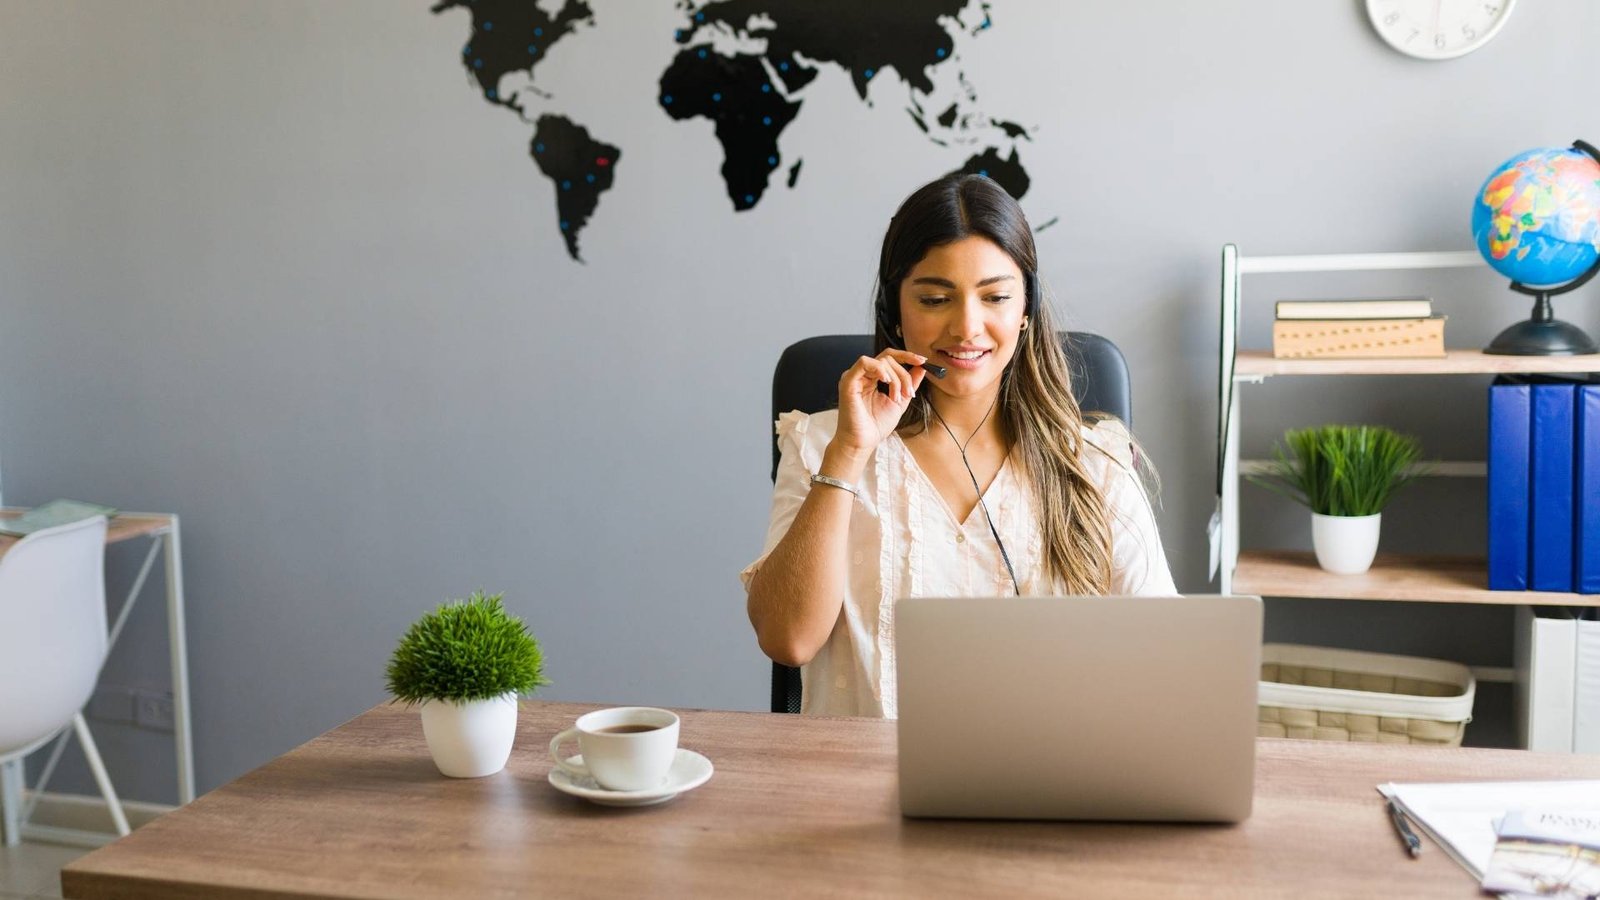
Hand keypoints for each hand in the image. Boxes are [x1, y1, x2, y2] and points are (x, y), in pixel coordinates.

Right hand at [828, 349, 927, 465]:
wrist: (863, 442)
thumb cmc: (876, 425)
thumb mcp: (900, 401)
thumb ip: (909, 384)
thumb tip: (921, 367)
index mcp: (872, 378)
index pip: (889, 358)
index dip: (907, 356)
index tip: (923, 361)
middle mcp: (862, 375)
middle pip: (888, 358)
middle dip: (904, 374)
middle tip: (909, 393)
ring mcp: (854, 377)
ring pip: (880, 361)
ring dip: (895, 378)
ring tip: (896, 397)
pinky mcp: (848, 382)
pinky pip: (864, 363)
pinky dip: (879, 368)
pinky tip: (886, 381)